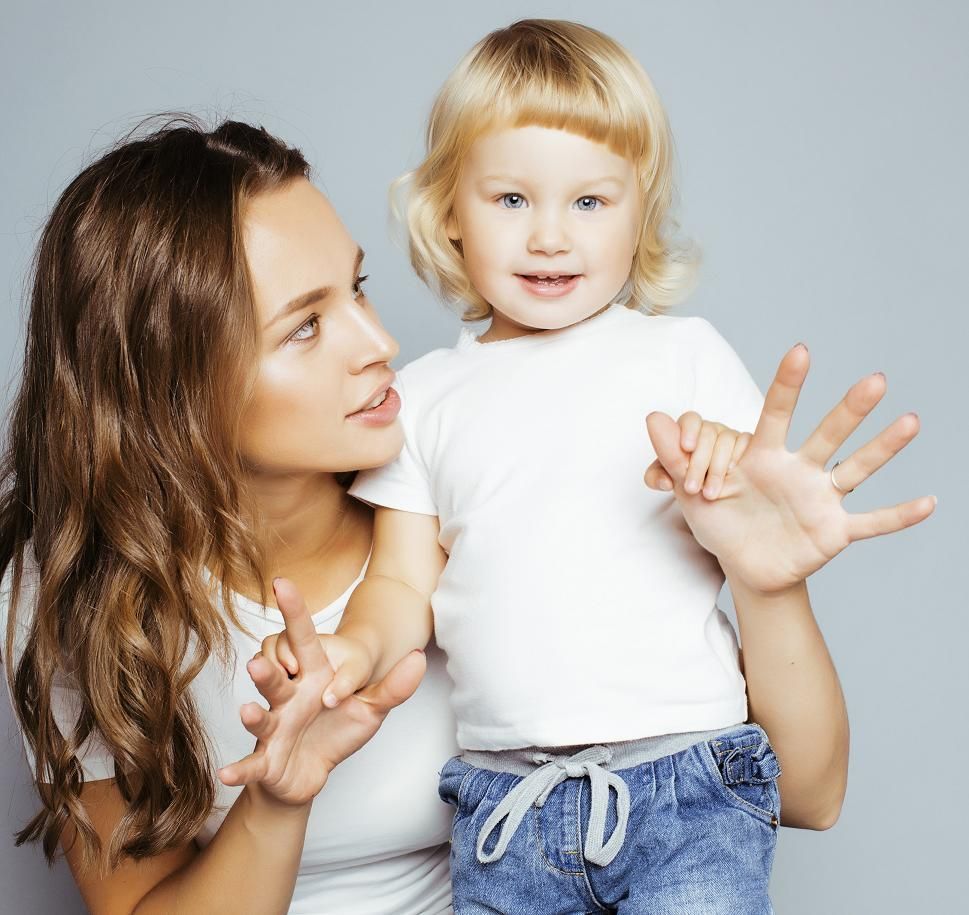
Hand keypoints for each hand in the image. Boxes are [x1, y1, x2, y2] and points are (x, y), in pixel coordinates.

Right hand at [218, 578, 425, 804]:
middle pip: (274, 676)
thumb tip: (419, 658)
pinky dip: (238, 770)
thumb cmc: (337, 730)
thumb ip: (394, 686)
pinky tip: (226, 774)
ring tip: (249, 710)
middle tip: (261, 661)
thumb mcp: (371, 707)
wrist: (311, 771)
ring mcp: (274, 728)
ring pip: (261, 716)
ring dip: (253, 714)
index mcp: (312, 677)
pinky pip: (250, 765)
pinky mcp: (266, 759)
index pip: (301, 639)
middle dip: (267, 668)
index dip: (292, 612)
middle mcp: (288, 697)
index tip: (281, 583)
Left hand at [645, 343, 935, 594]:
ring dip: (883, 448)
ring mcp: (820, 499)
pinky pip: (870, 523)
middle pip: (827, 434)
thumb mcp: (689, 491)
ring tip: (910, 421)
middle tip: (875, 380)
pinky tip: (929, 503)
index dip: (787, 385)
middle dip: (849, 409)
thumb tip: (650, 417)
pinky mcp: (833, 532)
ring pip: (856, 469)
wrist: (744, 565)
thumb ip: (673, 456)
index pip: (776, 413)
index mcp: (764, 456)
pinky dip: (898, 516)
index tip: (801, 351)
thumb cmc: (719, 521)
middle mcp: (799, 470)